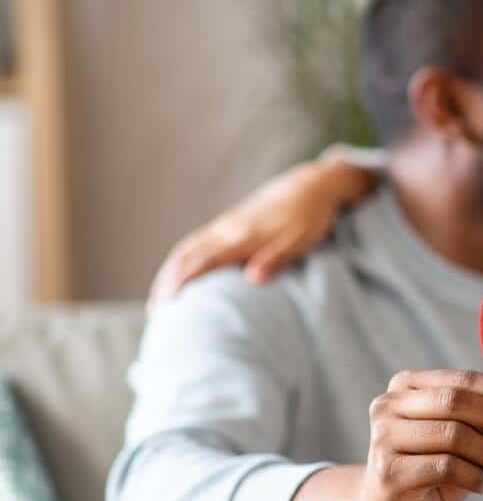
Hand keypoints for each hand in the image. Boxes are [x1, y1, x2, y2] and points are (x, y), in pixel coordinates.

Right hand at [146, 149, 375, 310]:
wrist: (309, 187)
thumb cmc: (308, 217)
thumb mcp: (300, 240)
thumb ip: (275, 258)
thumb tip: (252, 279)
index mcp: (243, 236)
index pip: (203, 260)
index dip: (182, 282)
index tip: (168, 304)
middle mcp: (227, 230)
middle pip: (185, 255)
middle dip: (167, 282)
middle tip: (155, 313)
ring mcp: (224, 226)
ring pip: (186, 249)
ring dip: (169, 274)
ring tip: (158, 302)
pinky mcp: (227, 226)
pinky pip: (195, 245)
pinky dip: (180, 263)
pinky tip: (176, 279)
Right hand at [357, 369, 482, 500]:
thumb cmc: (430, 467)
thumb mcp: (458, 436)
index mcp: (406, 386)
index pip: (462, 379)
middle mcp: (388, 406)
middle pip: (457, 402)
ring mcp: (384, 439)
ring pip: (454, 435)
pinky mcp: (389, 473)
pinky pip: (447, 468)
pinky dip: (476, 477)